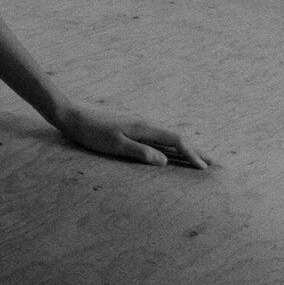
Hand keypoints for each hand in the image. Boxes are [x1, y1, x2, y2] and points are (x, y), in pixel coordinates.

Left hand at [57, 102, 207, 168]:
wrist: (71, 116)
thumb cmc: (91, 133)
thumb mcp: (115, 145)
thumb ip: (140, 153)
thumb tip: (166, 162)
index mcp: (143, 128)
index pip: (175, 141)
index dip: (191, 153)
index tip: (205, 168)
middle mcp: (144, 125)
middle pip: (175, 138)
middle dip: (194, 151)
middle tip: (212, 164)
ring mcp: (137, 126)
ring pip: (166, 139)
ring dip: (183, 150)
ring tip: (196, 160)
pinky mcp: (129, 129)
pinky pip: (155, 140)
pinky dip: (168, 148)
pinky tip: (168, 154)